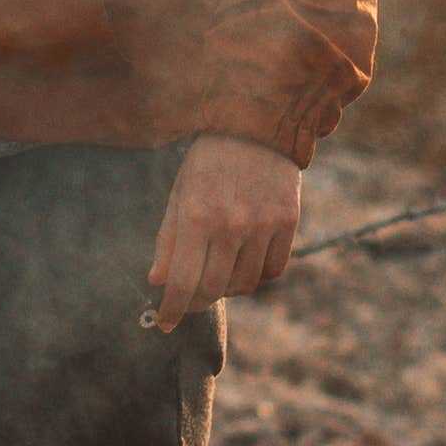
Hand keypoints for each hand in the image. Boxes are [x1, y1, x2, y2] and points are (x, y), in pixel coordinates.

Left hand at [147, 133, 303, 331]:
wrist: (258, 122)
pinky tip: (243, 263)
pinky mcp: (288, 221)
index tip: (165, 323)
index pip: (183, 282)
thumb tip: (158, 282)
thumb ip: (168, 240)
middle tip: (188, 301)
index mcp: (197, 216)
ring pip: (245, 284)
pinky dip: (256, 276)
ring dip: (226, 288)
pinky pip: (273, 270)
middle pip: (214, 289)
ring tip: (216, 274)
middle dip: (196, 302)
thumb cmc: (209, 159)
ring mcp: (263, 224)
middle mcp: (232, 225)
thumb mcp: (179, 193)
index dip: (172, 309)